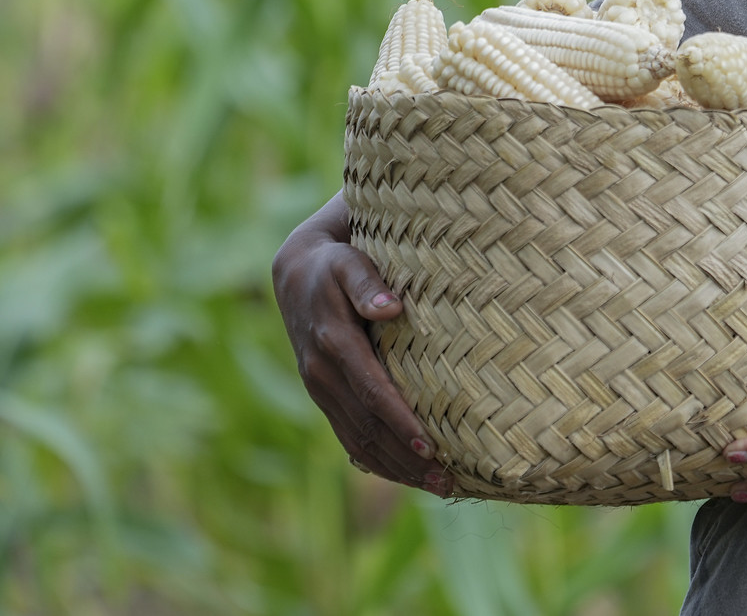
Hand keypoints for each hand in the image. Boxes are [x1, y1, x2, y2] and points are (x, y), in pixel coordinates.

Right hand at [271, 191, 446, 492]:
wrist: (296, 273)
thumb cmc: (337, 264)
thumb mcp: (350, 261)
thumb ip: (368, 282)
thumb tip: (391, 307)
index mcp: (333, 344)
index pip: (371, 392)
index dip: (400, 421)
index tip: (430, 446)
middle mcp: (322, 375)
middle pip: (368, 428)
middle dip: (407, 459)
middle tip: (450, 481)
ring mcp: (320, 391)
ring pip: (358, 442)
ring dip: (398, 469)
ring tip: (441, 485)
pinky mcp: (325, 398)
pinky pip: (350, 439)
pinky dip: (380, 462)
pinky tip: (409, 475)